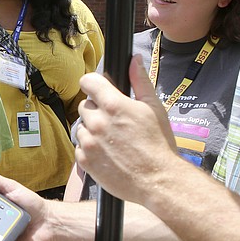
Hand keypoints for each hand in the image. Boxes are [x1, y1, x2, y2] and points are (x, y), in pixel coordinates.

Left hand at [74, 55, 179, 204]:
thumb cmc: (159, 145)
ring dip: (92, 129)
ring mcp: (88, 142)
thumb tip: (134, 59)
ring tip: (113, 140)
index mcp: (113, 105)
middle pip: (85, 105)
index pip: (88, 81)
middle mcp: (97, 122)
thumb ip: (140, 81)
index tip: (98, 89)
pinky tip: (108, 153)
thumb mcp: (154, 108)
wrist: (158, 181)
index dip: (93, 84)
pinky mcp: (84, 161)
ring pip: (81, 126)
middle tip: (115, 122)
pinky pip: (80, 147)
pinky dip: (90, 148)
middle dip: (97, 110)